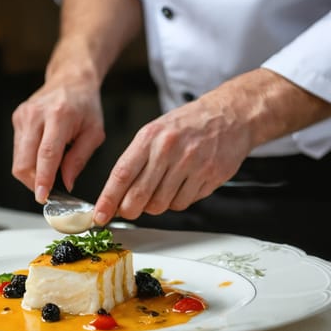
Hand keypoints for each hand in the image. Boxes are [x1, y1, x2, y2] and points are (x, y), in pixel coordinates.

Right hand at [11, 77, 104, 203]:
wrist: (70, 80)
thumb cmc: (85, 105)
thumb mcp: (94, 133)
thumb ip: (79, 160)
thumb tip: (67, 183)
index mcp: (59, 116)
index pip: (46, 154)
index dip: (43, 178)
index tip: (43, 196)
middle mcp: (36, 115)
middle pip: (25, 161)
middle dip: (34, 183)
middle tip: (48, 191)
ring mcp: (23, 116)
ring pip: (18, 160)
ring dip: (31, 174)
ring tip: (49, 173)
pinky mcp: (17, 119)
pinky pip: (19, 151)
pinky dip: (30, 161)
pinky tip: (43, 157)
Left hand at [91, 92, 252, 224]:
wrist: (230, 115)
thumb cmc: (188, 124)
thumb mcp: (155, 132)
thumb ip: (136, 161)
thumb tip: (117, 194)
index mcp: (150, 137)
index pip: (122, 174)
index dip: (108, 199)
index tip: (100, 215)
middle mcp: (169, 150)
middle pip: (140, 196)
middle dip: (130, 210)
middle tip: (129, 210)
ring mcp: (191, 164)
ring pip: (161, 204)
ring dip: (157, 204)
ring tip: (163, 187)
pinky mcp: (209, 176)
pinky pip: (183, 203)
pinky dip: (178, 201)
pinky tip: (183, 185)